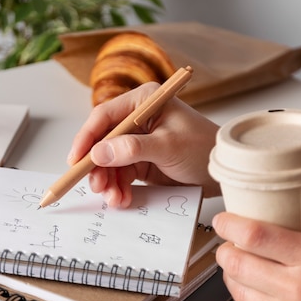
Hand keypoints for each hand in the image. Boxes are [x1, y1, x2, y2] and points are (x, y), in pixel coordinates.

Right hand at [68, 82, 220, 206]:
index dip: (86, 138)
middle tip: (97, 186)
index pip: (105, 117)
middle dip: (97, 167)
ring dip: (108, 182)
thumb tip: (99, 153)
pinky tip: (122, 199)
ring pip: (109, 162)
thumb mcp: (168, 146)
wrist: (224, 172)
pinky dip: (118, 188)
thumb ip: (133, 148)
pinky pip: (121, 175)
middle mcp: (137, 118)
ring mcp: (138, 141)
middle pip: (103, 142)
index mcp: (143, 101)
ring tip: (115, 198)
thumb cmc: (204, 148)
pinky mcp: (141, 161)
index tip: (76, 160)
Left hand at [213, 204, 300, 300]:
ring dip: (230, 275)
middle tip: (228, 245)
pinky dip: (243, 299)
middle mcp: (298, 286)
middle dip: (224, 250)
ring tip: (237, 267)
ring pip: (237, 289)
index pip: (255, 235)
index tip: (223, 220)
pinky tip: (251, 292)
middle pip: (236, 262)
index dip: (229, 224)